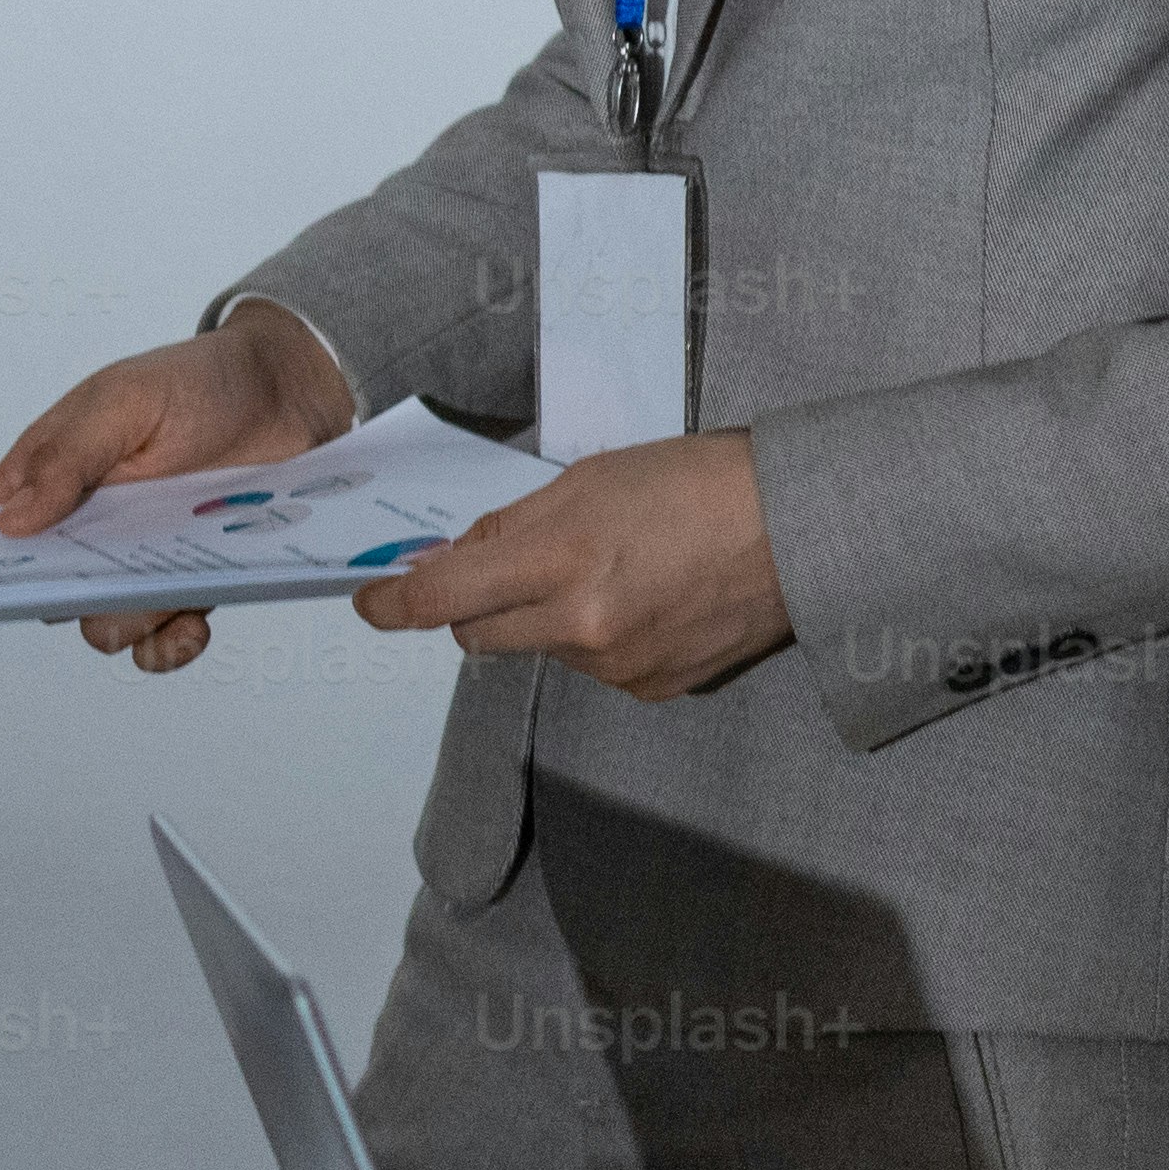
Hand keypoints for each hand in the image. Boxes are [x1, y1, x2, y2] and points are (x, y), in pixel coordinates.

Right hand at [0, 302, 350, 671]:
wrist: (290, 393)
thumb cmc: (197, 382)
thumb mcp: (125, 403)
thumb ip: (68, 459)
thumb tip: (9, 524)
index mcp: (49, 471)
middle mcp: (84, 524)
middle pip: (44, 590)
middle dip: (67, 598)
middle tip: (106, 582)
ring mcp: (137, 556)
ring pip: (103, 623)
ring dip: (130, 624)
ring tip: (171, 604)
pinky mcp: (189, 580)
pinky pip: (161, 638)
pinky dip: (171, 646)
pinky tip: (194, 626)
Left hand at [347, 428, 792, 697]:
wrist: (798, 530)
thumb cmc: (697, 485)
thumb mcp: (590, 480)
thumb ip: (512, 526)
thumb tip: (452, 558)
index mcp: (562, 562)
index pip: (445, 599)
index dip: (395, 603)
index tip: (370, 602)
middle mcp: (583, 628)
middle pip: (478, 637)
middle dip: (474, 606)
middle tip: (505, 568)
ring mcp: (618, 667)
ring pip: (538, 650)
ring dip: (545, 618)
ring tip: (610, 569)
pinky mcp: (652, 689)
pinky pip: (591, 668)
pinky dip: (595, 639)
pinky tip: (642, 599)